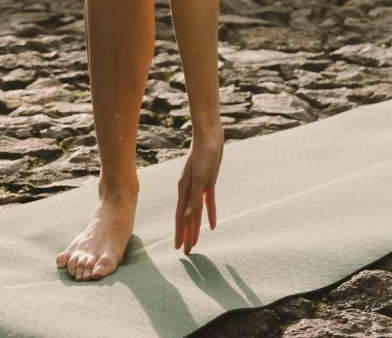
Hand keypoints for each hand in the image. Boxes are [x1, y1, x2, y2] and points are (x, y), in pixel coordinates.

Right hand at [173, 131, 220, 252]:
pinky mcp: (208, 184)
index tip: (179, 248)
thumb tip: (188, 215)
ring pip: (196, 213)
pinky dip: (210, 215)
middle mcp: (188, 192)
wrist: (210, 139)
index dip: (181, 233)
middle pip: (188, 218)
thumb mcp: (201, 177)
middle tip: (187, 252)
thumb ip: (194, 196)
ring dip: (196, 228)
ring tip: (195, 242)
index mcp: (184, 192)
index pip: (182, 218)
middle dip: (187, 235)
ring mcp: (197, 188)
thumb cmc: (204, 156)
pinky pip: (208, 203)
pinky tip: (212, 226)